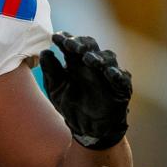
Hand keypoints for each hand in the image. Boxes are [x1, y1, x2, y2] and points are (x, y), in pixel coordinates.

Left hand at [39, 32, 131, 149]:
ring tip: (88, 59)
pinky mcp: (122, 87)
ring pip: (108, 58)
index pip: (73, 45)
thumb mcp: (56, 89)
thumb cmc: (71, 105)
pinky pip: (121, 78)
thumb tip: (44, 52)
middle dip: (81, 43)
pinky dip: (116, 75)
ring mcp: (109, 73)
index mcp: (77, 62)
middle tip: (71, 45)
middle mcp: (93, 64)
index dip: (65, 39)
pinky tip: (109, 74)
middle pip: (91, 46)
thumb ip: (51, 72)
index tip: (55, 37)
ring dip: (98, 57)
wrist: (86, 129)